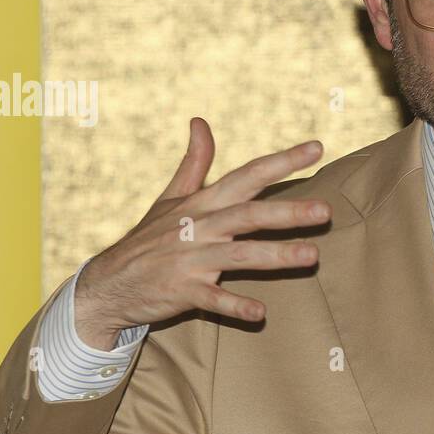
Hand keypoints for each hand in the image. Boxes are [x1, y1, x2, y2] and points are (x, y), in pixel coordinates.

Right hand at [73, 117, 330, 348]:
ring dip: (276, 256)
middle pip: (249, 214)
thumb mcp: (170, 197)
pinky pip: (212, 299)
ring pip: (239, 255)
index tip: (316, 147)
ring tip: (313, 256)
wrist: (107, 283)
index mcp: (202, 203)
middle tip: (326, 211)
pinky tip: (260, 312)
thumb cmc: (148, 239)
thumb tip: (200, 121)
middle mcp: (200, 227)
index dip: (281, 161)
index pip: (247, 175)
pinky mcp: (182, 291)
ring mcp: (190, 259)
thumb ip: (194, 162)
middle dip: (287, 211)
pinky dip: (234, 306)